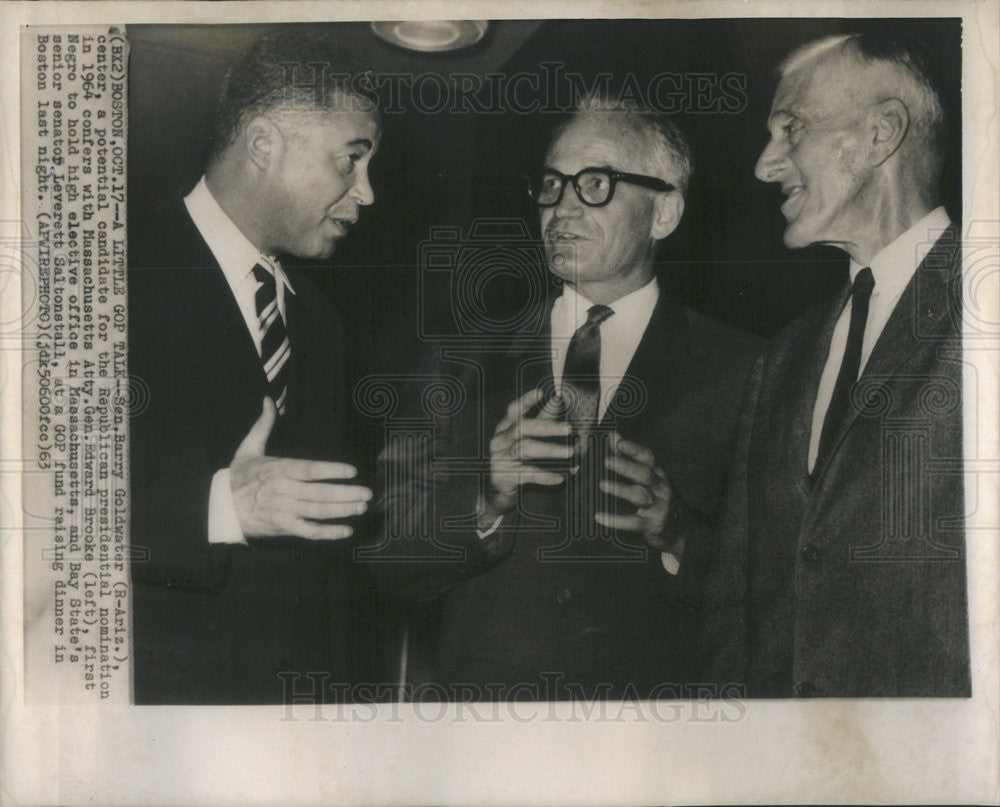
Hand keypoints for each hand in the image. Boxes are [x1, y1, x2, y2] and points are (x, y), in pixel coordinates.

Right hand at [229, 398, 371, 539]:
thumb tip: (269, 400)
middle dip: (346, 494)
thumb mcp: (248, 449)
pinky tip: (346, 530)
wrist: (220, 509)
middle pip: (319, 493)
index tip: (352, 470)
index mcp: (278, 469)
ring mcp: (284, 510)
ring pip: (318, 511)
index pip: (309, 469)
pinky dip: (329, 533)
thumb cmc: (238, 477)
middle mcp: (283, 490)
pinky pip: (309, 532)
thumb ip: (263, 425)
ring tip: (362, 507)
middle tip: (367, 493)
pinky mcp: (283, 527)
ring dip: (342, 510)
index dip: (332, 470)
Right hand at [480, 387, 571, 523]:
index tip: (541, 392)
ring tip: (571, 453)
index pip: (514, 410)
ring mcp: (499, 458)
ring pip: (525, 449)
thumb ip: (542, 421)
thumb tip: (560, 400)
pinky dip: (545, 476)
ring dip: (550, 450)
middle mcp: (500, 440)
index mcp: (505, 428)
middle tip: (569, 428)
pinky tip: (560, 477)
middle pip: (522, 428)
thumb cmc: (516, 459)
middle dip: (547, 426)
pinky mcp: (503, 476)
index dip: (526, 401)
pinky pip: (527, 474)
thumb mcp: (527, 438)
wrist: (498, 489)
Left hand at [596, 432, 676, 552]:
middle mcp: (660, 488)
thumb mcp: (648, 478)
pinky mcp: (652, 525)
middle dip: (625, 466)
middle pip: (644, 474)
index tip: (618, 442)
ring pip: (640, 495)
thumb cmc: (657, 499)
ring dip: (620, 489)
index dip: (633, 449)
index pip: (647, 458)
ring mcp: (658, 506)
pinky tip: (600, 517)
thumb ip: (629, 457)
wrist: (678, 529)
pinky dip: (616, 520)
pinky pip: (634, 522)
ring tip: (602, 484)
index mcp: (657, 474)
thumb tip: (613, 434)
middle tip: (606, 461)